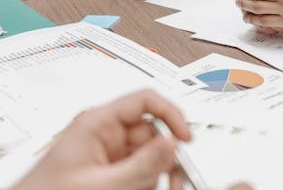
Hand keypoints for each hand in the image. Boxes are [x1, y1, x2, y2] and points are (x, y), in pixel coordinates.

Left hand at [10, 89, 200, 189]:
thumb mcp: (98, 183)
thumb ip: (138, 166)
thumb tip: (171, 143)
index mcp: (96, 122)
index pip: (145, 101)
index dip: (171, 114)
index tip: (185, 139)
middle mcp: (103, 134)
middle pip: (152, 135)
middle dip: (165, 159)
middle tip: (175, 180)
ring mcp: (106, 156)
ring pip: (148, 158)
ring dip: (155, 177)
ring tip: (150, 189)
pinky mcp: (107, 174)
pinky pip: (137, 174)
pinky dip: (144, 184)